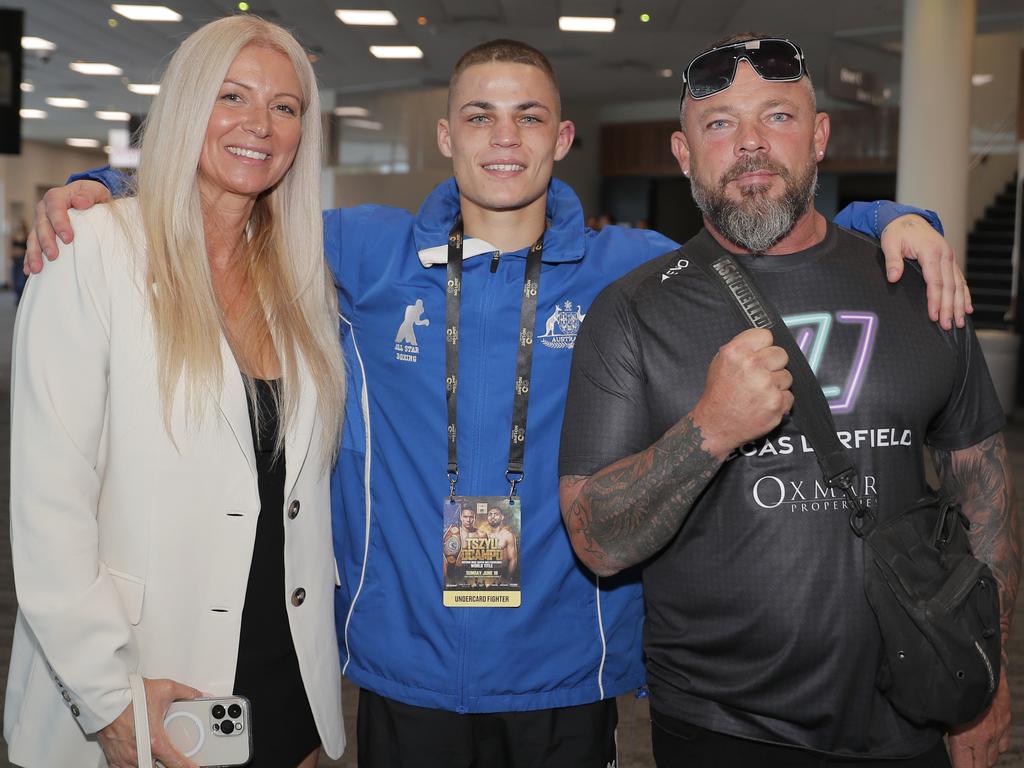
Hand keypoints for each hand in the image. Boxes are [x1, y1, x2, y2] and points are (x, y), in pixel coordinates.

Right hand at [25, 180, 110, 273]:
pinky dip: (31, 258)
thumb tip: (80, 202)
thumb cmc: (91, 195)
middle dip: (46, 242)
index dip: (60, 223)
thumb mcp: (95, 191)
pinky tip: (30, 270)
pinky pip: (34, 245)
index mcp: (56, 197)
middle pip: (42, 225)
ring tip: (37, 269)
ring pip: (34, 237)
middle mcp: (44, 209)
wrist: (86, 198)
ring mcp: (41, 222)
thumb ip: (89, 195)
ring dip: (34, 253)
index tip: (68, 239)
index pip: (55, 208)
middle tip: (53, 256)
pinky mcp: (40, 233)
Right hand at [97, 677, 201, 767]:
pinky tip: (138, 761)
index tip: (193, 766)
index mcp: (154, 741)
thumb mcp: (165, 689)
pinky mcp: (113, 756)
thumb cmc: (129, 695)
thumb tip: (197, 694)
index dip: (187, 766)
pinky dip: (132, 766)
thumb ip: (186, 693)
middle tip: (173, 760)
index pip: (175, 762)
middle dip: (167, 765)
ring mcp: (124, 757)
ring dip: (151, 765)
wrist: (105, 696)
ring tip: (158, 758)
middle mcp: (139, 753)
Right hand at [690, 328, 792, 458]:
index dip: (763, 346)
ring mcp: (766, 385)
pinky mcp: (776, 403)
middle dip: (773, 365)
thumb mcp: (719, 362)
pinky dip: (779, 401)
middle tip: (759, 376)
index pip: (766, 335)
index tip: (759, 355)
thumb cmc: (718, 395)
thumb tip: (763, 344)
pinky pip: (788, 395)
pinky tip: (763, 404)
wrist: (715, 425)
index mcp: (736, 352)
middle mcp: (752, 365)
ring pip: (787, 376)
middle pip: (781, 354)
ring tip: (758, 393)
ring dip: (776, 384)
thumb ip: (741, 349)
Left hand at [880, 214, 971, 330]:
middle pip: (949, 287)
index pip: (935, 281)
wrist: (908, 220)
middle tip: (946, 325)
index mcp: (931, 252)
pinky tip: (967, 308)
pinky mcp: (950, 261)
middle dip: (949, 308)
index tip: (934, 315)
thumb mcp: (890, 243)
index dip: (935, 300)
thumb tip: (893, 278)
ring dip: (959, 305)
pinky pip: (960, 280)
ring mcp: (950, 258)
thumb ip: (892, 261)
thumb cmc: (898, 232)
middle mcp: (945, 255)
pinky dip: (964, 295)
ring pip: (958, 285)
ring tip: (958, 322)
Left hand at [948, 672, 1010, 767]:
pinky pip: (1002, 744)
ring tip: (972, 755)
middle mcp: (984, 738)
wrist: (980, 666)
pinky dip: (994, 747)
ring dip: (983, 758)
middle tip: (963, 762)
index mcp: (965, 737)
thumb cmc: (954, 686)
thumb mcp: (940, 708)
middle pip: (982, 766)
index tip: (956, 766)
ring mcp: (997, 731)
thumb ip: (940, 723)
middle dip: (972, 766)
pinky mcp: (1005, 723)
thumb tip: (931, 728)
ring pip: (993, 757)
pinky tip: (986, 743)